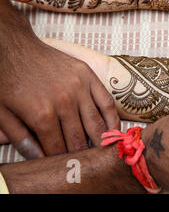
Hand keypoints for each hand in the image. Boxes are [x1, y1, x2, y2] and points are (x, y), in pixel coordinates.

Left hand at [0, 0, 119, 158]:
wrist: (14, 47)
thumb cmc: (7, 80)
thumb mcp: (2, 113)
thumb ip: (21, 139)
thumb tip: (39, 159)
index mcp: (42, 114)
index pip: (57, 149)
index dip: (61, 160)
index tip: (65, 165)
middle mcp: (64, 102)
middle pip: (79, 139)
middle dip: (80, 154)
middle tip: (83, 160)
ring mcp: (79, 88)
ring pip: (96, 124)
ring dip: (100, 141)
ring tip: (101, 151)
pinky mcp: (88, 76)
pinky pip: (107, 102)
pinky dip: (113, 119)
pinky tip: (114, 130)